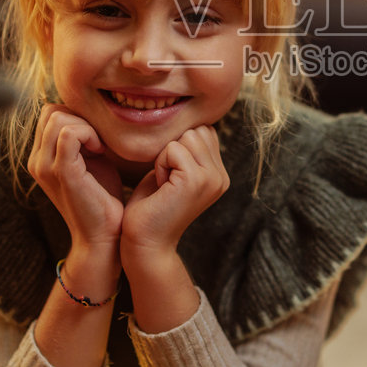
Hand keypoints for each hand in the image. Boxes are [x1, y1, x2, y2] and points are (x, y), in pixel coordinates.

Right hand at [28, 104, 124, 251]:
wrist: (103, 235)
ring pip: (57, 117)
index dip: (76, 117)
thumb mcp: (89, 160)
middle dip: (80, 118)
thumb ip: (82, 138)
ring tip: (99, 147)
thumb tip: (88, 113)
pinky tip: (100, 150)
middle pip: (51, 111)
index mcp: (40, 157)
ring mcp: (45, 166)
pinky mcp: (61, 172)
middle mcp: (36, 161)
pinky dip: (88, 133)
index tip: (95, 138)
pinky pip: (68, 134)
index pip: (49, 113)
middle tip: (98, 141)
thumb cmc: (102, 197)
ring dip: (85, 125)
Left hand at [120, 126, 228, 260]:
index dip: (180, 146)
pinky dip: (160, 165)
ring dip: (166, 157)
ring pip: (186, 137)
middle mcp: (221, 177)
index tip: (171, 176)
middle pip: (197, 130)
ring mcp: (212, 178)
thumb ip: (186, 151)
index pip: (205, 132)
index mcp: (219, 175)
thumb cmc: (151, 207)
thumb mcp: (173, 173)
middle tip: (166, 180)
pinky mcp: (196, 180)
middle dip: (173, 149)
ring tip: (164, 183)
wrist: (146, 242)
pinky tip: (161, 187)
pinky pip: (173, 149)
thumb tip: (190, 124)